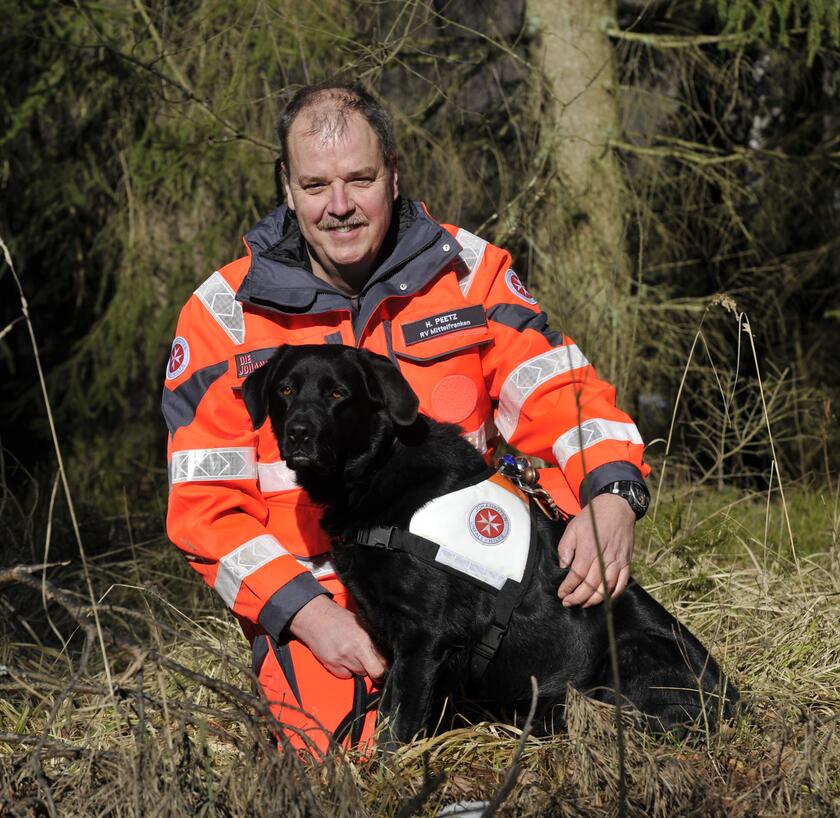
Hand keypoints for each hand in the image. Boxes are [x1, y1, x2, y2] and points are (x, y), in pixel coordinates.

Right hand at [288, 594, 386, 680]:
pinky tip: (342, 659)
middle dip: (378, 673)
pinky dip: (346, 671)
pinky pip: (345, 675)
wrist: (314, 617)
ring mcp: (344, 657)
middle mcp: (357, 648)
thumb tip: (385, 654)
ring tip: (353, 655)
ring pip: (361, 674)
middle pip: (376, 671)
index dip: (387, 664)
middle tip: (376, 670)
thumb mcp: (360, 624)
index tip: (386, 665)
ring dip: (360, 668)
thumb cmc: (338, 619)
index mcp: (366, 636)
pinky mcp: (332, 664)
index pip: (385, 658)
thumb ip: (372, 639)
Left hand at [557, 493, 635, 607]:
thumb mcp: (573, 527)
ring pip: (606, 587)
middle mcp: (604, 557)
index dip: (568, 587)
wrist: (617, 507)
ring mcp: (617, 560)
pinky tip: (605, 599)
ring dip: (594, 599)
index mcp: (588, 548)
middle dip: (578, 597)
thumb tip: (563, 566)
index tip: (561, 594)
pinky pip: (622, 583)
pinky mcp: (626, 562)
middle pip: (591, 585)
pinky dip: (614, 594)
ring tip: (583, 604)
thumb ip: (565, 548)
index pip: (577, 575)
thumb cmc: (592, 517)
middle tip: (568, 603)